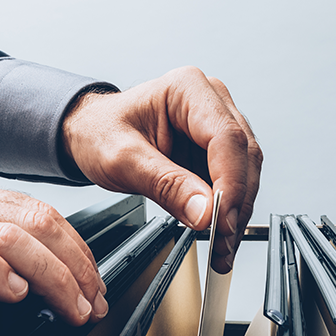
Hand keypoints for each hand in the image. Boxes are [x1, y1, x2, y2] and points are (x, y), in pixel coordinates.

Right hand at [0, 177, 107, 335]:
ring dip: (52, 276)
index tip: (93, 283)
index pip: (39, 212)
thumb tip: (50, 278)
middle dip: (75, 265)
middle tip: (91, 301)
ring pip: (10, 237)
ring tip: (68, 307)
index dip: (77, 250)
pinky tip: (16, 296)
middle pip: (35, 221)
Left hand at [61, 66, 261, 272]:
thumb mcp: (123, 160)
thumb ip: (166, 185)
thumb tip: (205, 212)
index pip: (226, 138)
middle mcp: (211, 102)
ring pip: (246, 172)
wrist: (90, 133)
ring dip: (236, 213)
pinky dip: (228, 212)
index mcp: (188, 89)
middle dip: (236, 205)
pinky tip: (218, 234)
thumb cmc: (100, 132)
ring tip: (220, 247)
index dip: (230, 183)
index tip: (221, 220)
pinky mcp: (217, 150)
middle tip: (222, 242)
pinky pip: (235, 182)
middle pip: (244, 156)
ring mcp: (218, 125)